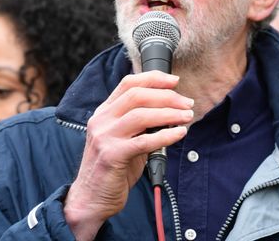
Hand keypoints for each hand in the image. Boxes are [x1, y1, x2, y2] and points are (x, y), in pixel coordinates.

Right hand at [64, 71, 192, 240]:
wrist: (90, 198)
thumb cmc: (112, 169)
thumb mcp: (123, 138)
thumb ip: (140, 124)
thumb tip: (170, 111)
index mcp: (103, 112)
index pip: (128, 84)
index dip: (153, 79)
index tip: (175, 81)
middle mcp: (101, 120)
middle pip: (137, 96)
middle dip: (167, 97)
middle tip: (188, 103)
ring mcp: (104, 137)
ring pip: (141, 115)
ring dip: (169, 113)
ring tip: (187, 117)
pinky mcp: (111, 156)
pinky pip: (144, 141)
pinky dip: (166, 135)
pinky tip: (179, 133)